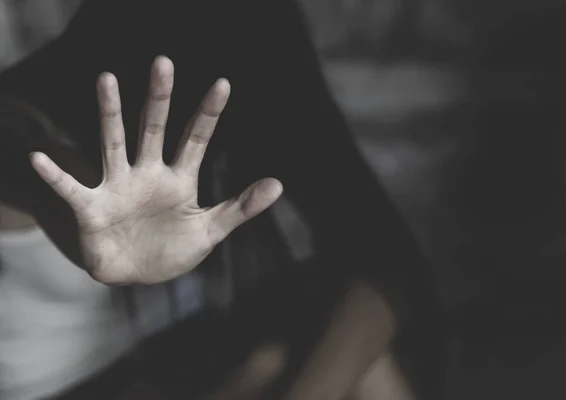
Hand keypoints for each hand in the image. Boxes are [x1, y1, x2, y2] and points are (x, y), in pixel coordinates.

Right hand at [29, 56, 282, 284]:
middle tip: (164, 63)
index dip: (209, 114)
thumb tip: (279, 184)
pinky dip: (56, 176)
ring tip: (105, 79)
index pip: (196, 140)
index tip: (223, 84)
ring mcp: (118, 188)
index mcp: (179, 180)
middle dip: (159, 99)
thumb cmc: (173, 249)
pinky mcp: (92, 208)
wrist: (138, 274)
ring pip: (113, 143)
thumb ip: (241, 207)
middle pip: (153, 129)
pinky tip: (39, 158)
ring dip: (109, 114)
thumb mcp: (211, 230)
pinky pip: (71, 189)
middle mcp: (148, 174)